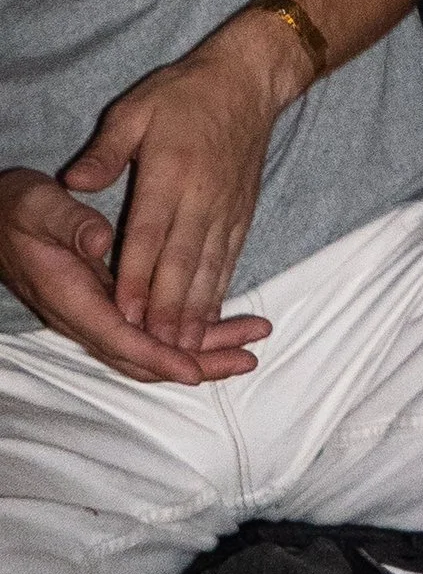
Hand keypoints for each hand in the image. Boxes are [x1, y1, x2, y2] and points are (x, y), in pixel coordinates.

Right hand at [0, 163, 271, 382]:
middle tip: (248, 358)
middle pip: (143, 357)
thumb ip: (70, 222)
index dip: (158, 355)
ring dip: (199, 352)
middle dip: (196, 363)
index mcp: (70, 298)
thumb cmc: (18, 208)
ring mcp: (96, 315)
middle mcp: (84, 317)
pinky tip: (220, 331)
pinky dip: (184, 338)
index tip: (194, 368)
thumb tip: (101, 237)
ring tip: (248, 348)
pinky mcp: (107, 307)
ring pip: (151, 349)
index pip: (119, 339)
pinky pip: (148, 333)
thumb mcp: (40, 205)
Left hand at [58, 11, 306, 354]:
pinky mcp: (242, 212)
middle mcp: (202, 197)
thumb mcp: (135, 109)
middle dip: (170, 309)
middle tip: (157, 348)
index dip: (137, 277)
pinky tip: (211, 315)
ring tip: (185, 346)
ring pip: (210, 267)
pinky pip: (230, 258)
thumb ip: (106, 149)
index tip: (126, 313)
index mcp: (170, 173)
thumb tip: (75, 181)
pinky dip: (220, 290)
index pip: (150, 235)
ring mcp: (226, 208)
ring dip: (198, 309)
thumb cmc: (185, 93)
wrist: (248, 82)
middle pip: (183, 263)